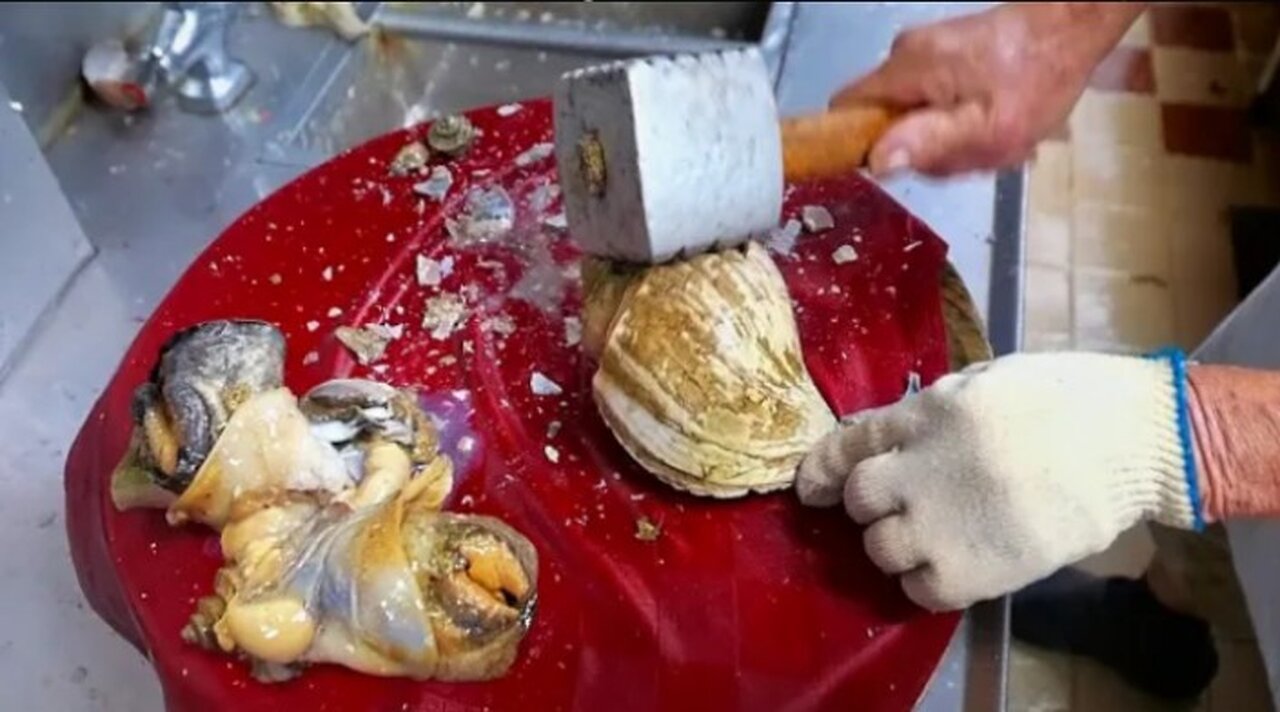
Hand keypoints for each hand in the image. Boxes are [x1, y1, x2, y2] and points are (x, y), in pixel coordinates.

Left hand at [796, 353, 1197, 610]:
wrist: (1135, 440)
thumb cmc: (1067, 398)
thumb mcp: (985, 380)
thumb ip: (931, 409)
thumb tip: (886, 436)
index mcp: (929, 411)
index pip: (850, 442)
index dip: (822, 468)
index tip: (811, 487)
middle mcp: (926, 466)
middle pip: (861, 499)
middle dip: (870, 504)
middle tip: (898, 506)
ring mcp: (948, 521)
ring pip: (881, 548)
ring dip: (895, 544)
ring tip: (931, 536)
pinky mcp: (977, 569)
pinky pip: (920, 589)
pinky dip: (925, 582)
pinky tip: (952, 566)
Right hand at [833, 3, 1144, 176]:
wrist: (1072, 27)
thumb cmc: (1035, 80)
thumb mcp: (988, 129)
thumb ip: (930, 144)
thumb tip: (875, 161)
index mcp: (905, 70)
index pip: (843, 110)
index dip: (854, 144)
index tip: (892, 166)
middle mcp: (903, 54)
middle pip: (880, 117)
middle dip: (915, 146)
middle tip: (963, 156)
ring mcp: (923, 52)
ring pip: (909, 112)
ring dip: (941, 138)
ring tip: (984, 140)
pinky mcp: (942, 54)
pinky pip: (930, 99)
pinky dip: (955, 120)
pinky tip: (988, 122)